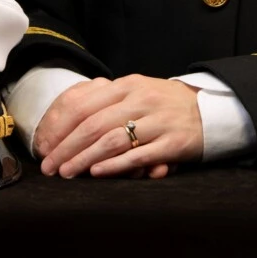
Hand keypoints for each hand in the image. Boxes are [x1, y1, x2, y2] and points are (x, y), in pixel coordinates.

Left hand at [34, 75, 202, 179]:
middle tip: (50, 166)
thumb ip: (108, 101)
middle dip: (67, 147)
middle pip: (94, 124)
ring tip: (67, 172)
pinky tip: (98, 172)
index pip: (85, 104)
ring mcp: (158, 120)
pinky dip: (115, 165)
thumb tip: (69, 121)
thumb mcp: (137, 91)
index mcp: (129, 84)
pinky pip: (138, 154)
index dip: (61, 127)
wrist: (211, 108)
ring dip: (84, 159)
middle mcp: (142, 99)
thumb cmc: (165, 104)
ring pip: (112, 140)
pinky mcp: (172, 142)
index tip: (45, 146)